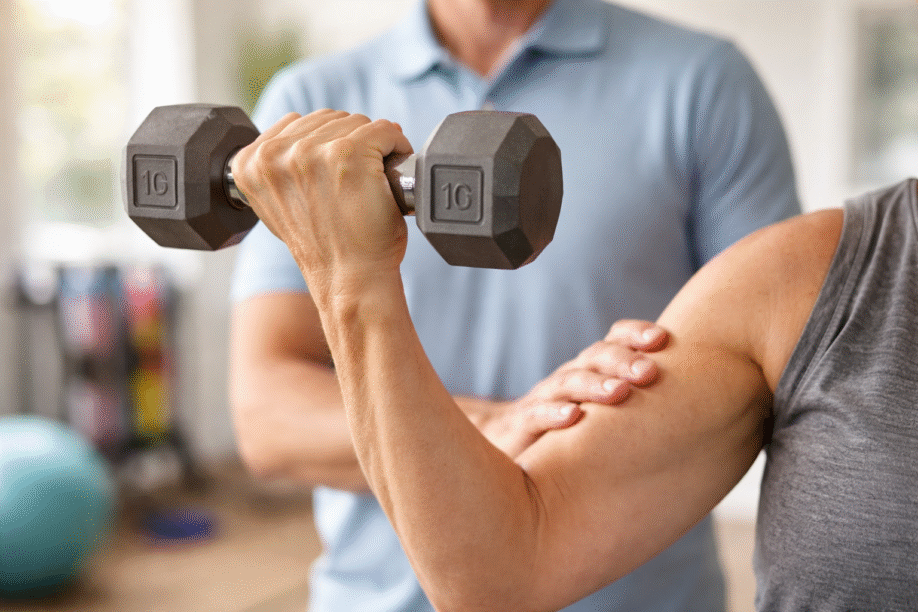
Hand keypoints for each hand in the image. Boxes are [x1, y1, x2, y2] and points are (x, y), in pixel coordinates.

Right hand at [230, 110, 413, 289]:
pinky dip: (397, 149)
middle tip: (356, 184)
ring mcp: (311, 152)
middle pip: (329, 120)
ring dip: (374, 148)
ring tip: (371, 184)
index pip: (297, 124)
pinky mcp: (349, 153)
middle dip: (350, 145)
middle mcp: (274, 155)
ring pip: (358, 123)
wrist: (350, 279)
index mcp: (249, 164)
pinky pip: (385, 130)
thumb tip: (322, 129)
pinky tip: (390, 178)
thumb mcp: (283, 203)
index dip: (324, 149)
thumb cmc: (326, 247)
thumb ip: (285, 165)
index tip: (333, 178)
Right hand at [464, 320, 667, 458]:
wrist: (508, 447)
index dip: (635, 335)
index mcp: (590, 370)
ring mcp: (544, 400)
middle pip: (594, 357)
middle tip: (649, 372)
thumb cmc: (570, 429)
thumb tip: (701, 408)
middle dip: (622, 361)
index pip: (613, 340)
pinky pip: (537, 416)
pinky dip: (554, 414)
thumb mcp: (605, 411)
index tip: (661, 339)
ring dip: (595, 385)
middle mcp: (569, 378)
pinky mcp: (522, 426)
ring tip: (618, 393)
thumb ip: (643, 402)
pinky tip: (573, 417)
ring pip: (569, 383)